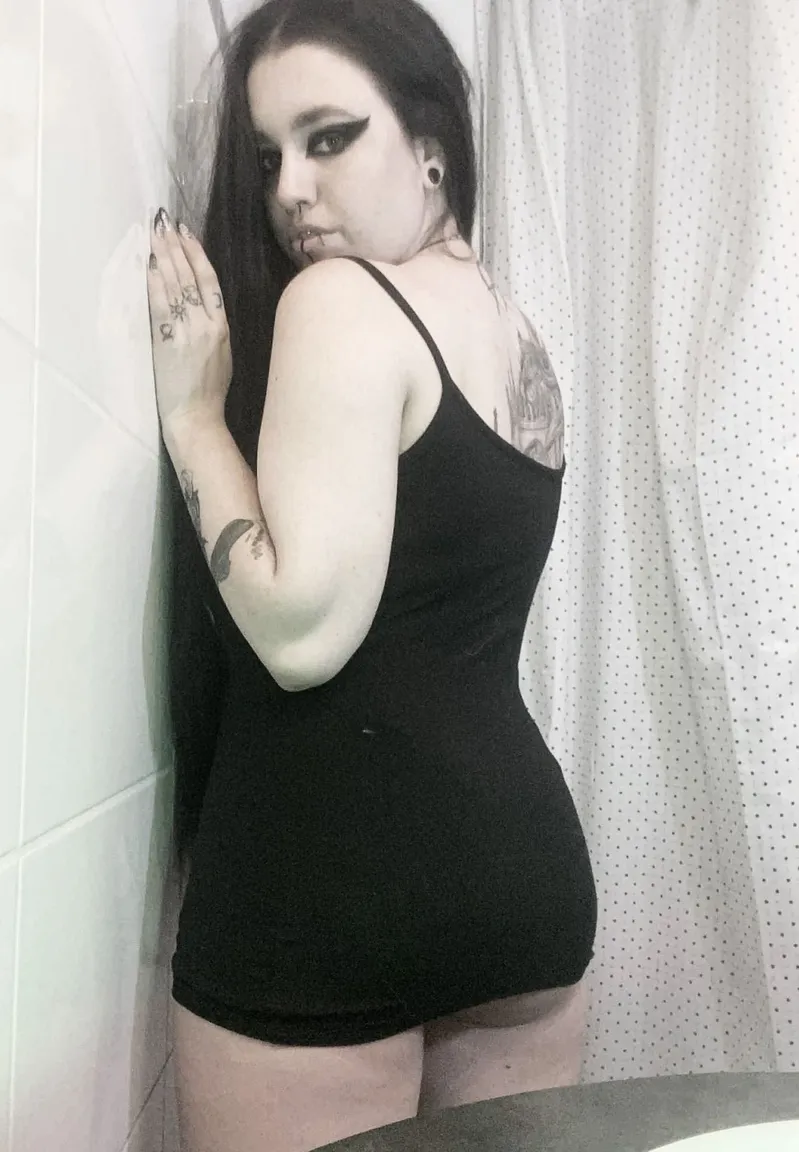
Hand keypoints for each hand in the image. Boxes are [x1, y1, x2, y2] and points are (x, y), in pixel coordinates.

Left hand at [147, 208, 232, 432]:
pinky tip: (151, 265)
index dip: (197, 255)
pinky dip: (156, 284)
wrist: (196, 416)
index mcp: (223, 328)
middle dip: (177, 248)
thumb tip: (201, 303)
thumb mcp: (223, 355)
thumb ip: (214, 328)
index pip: (210, 282)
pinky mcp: (169, 342)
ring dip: (165, 257)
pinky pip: (162, 306)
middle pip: (192, 277)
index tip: (187, 235)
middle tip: (165, 223)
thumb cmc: (209, 391)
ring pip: (177, 286)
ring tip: (155, 235)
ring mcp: (188, 332)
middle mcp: (207, 326)